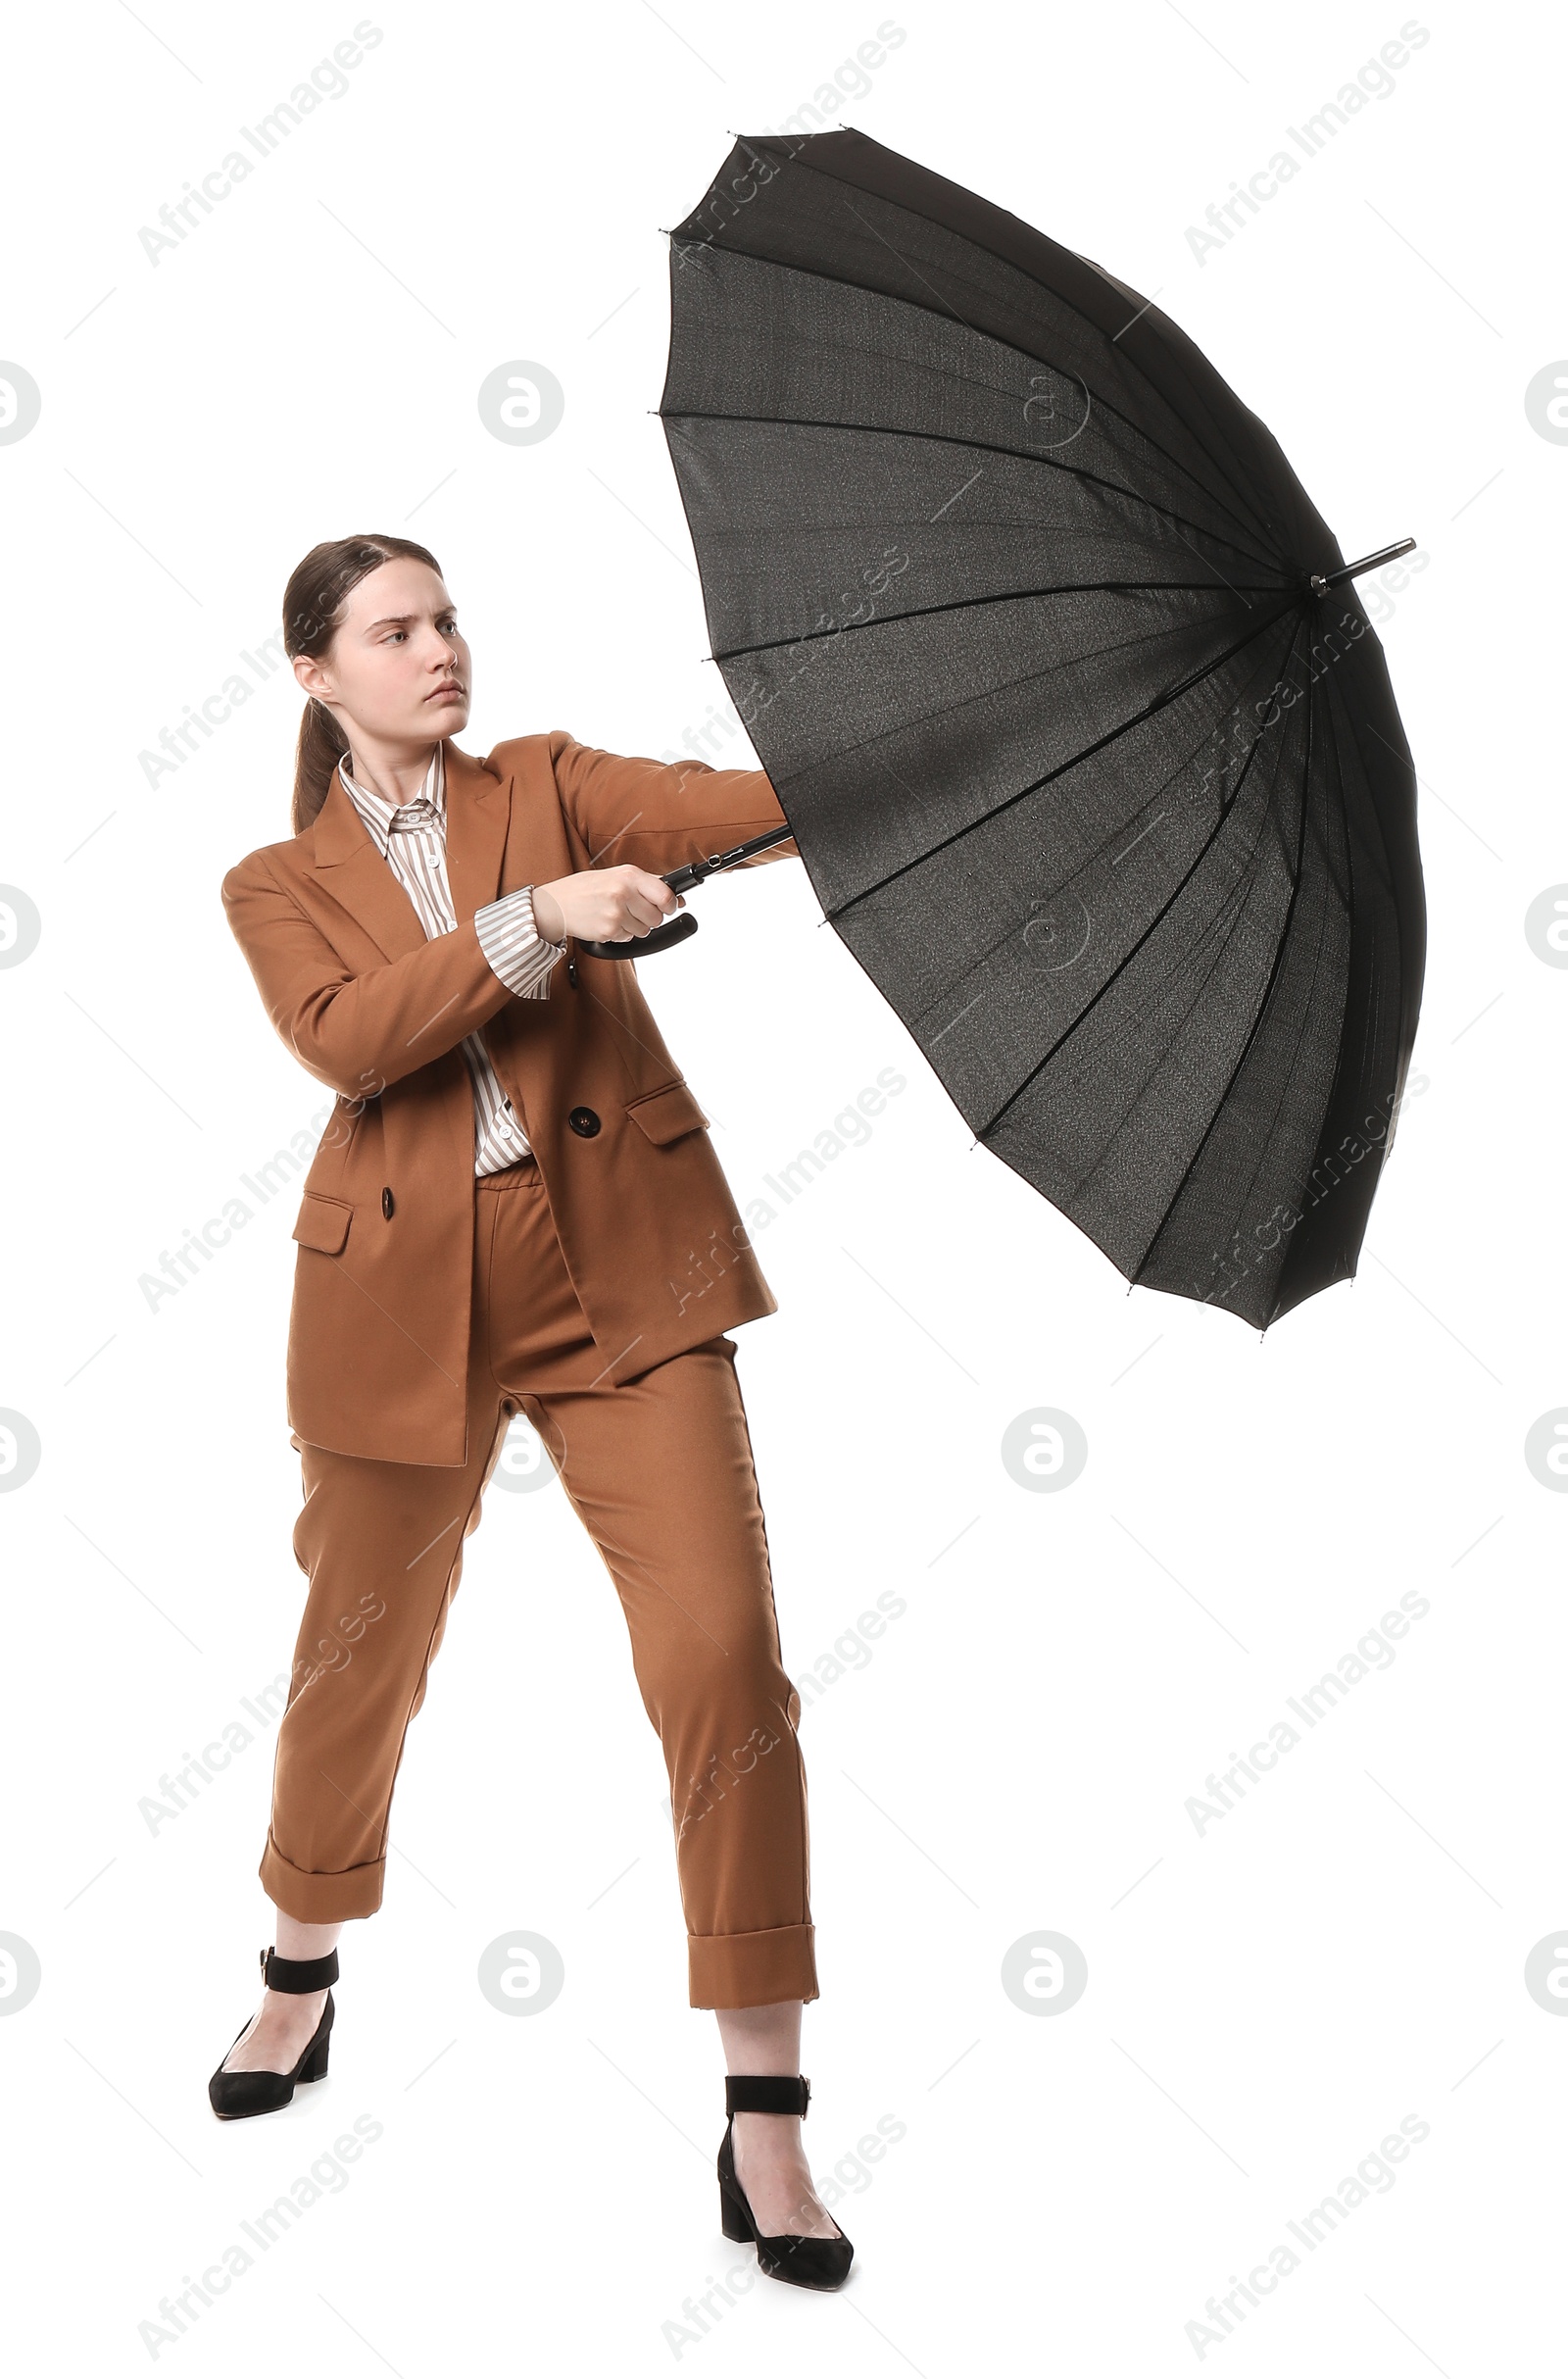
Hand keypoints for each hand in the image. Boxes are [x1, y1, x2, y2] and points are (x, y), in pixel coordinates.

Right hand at [531, 866, 683, 945]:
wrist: (557, 904)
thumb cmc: (586, 888)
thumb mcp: (616, 876)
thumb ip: (646, 885)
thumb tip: (677, 899)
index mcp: (629, 875)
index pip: (665, 894)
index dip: (670, 904)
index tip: (669, 907)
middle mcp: (623, 892)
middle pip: (657, 917)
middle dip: (649, 918)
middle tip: (633, 911)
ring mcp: (616, 913)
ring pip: (644, 930)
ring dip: (634, 927)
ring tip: (615, 914)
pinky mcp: (609, 930)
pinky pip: (628, 938)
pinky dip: (620, 933)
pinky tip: (606, 922)